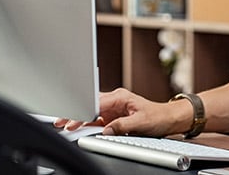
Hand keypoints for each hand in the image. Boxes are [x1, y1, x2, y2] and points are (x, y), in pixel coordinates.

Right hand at [53, 88, 183, 136]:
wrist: (168, 118)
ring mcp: (112, 109)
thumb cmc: (158, 116)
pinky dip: (86, 124)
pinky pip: (96, 120)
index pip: (96, 103)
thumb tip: (106, 130)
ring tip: (64, 125)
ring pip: (91, 113)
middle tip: (60, 121)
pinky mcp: (113, 118)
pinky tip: (78, 128)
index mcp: (120, 97)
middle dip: (75, 113)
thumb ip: (122, 126)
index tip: (72, 117)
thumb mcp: (141, 122)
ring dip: (78, 119)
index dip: (83, 110)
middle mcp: (114, 101)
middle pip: (90, 106)